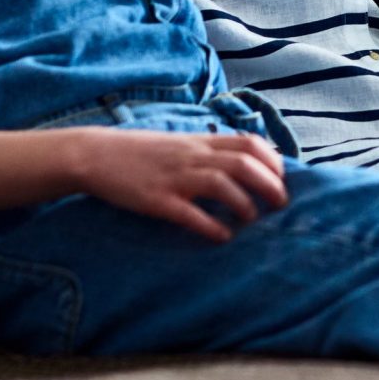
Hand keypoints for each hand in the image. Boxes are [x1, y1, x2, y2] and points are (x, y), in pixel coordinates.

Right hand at [74, 130, 289, 241]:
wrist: (96, 154)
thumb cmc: (142, 152)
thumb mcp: (180, 143)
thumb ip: (209, 150)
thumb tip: (243, 163)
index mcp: (200, 142)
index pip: (249, 143)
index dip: (273, 161)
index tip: (282, 179)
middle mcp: (192, 156)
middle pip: (243, 163)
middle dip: (269, 184)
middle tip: (280, 204)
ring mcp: (175, 177)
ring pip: (221, 184)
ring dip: (244, 204)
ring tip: (251, 221)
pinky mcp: (156, 199)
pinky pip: (189, 213)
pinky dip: (211, 226)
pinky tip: (222, 237)